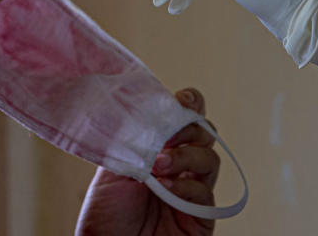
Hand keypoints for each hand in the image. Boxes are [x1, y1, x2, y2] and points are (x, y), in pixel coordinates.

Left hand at [75, 88, 218, 235]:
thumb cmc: (107, 214)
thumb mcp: (113, 166)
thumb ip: (132, 139)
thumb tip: (142, 110)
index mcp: (161, 148)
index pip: (186, 118)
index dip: (190, 104)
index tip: (180, 100)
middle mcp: (181, 166)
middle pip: (205, 133)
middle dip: (188, 127)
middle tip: (167, 135)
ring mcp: (193, 190)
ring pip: (209, 158)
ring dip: (184, 156)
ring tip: (158, 165)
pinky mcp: (201, 217)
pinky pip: (205, 192)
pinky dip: (187, 184)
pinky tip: (167, 187)